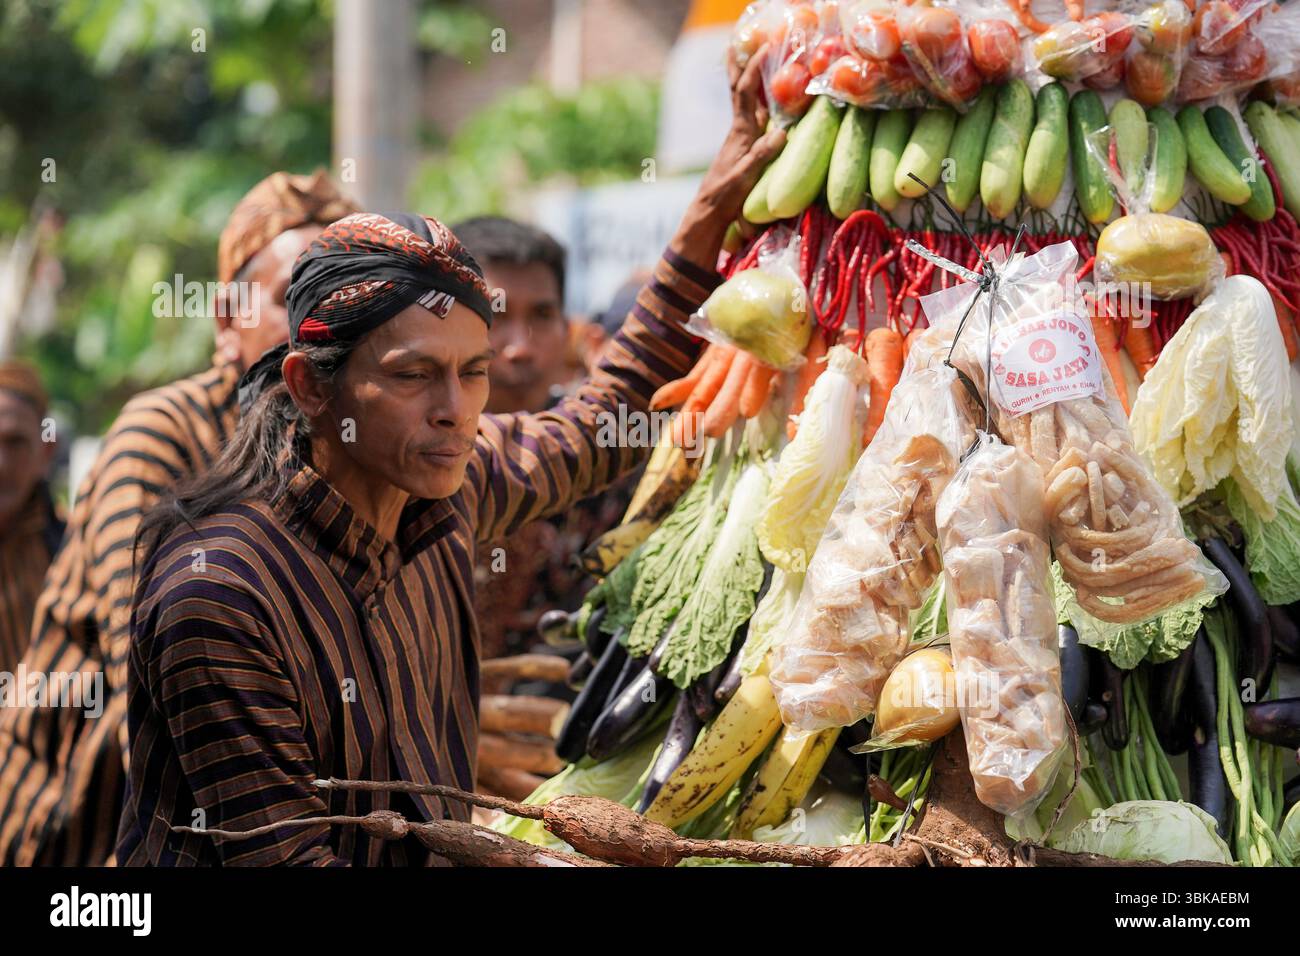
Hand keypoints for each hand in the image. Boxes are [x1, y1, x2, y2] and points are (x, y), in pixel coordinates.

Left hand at [672, 45, 786, 266]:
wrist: (709, 215)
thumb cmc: (724, 199)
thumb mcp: (743, 178)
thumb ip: (760, 156)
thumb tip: (781, 134)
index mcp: (740, 133)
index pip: (746, 92)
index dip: (755, 68)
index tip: (765, 47)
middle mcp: (740, 131)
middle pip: (740, 90)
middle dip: (740, 65)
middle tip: (741, 41)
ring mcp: (741, 140)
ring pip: (747, 103)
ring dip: (751, 80)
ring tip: (758, 62)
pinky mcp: (745, 150)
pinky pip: (756, 119)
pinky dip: (762, 104)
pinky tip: (770, 102)